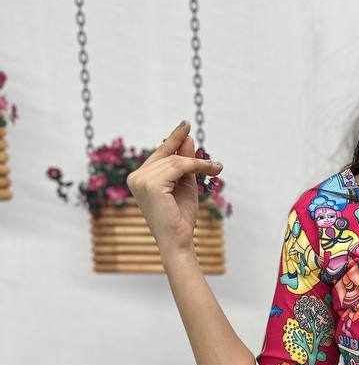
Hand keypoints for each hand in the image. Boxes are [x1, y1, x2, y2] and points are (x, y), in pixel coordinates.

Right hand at [126, 120, 222, 254]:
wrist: (179, 240)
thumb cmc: (181, 217)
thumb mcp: (185, 183)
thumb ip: (185, 162)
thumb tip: (188, 138)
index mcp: (140, 177)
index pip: (159, 154)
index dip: (173, 139)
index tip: (186, 125)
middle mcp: (136, 177)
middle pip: (168, 155)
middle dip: (190, 154)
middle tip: (210, 156)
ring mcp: (141, 180)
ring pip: (176, 160)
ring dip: (199, 162)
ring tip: (216, 167)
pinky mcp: (151, 184)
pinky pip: (179, 166)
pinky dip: (197, 166)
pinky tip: (212, 169)